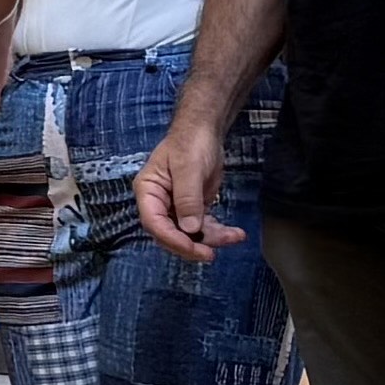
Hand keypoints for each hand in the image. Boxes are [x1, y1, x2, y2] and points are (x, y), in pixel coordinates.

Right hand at [131, 116, 244, 263]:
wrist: (204, 130)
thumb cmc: (190, 143)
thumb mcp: (189, 168)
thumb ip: (187, 199)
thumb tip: (190, 229)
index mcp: (148, 192)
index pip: (154, 223)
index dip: (172, 239)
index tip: (193, 247)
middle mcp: (159, 203)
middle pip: (170, 234)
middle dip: (191, 245)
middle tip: (211, 254)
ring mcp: (175, 207)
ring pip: (189, 234)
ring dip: (211, 239)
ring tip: (234, 237)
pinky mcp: (192, 208)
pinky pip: (203, 226)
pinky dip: (218, 232)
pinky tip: (235, 234)